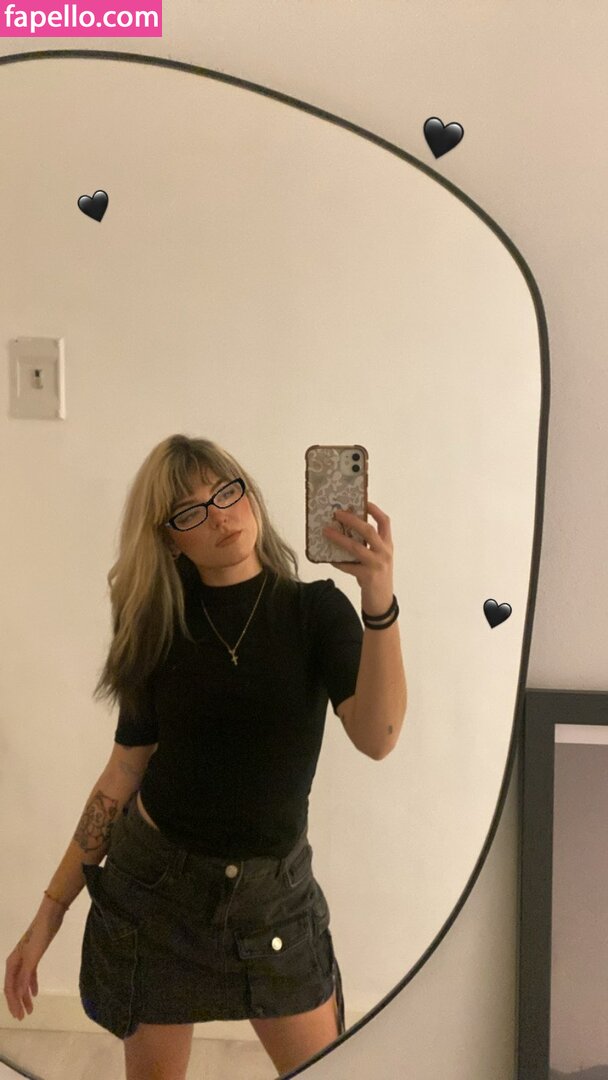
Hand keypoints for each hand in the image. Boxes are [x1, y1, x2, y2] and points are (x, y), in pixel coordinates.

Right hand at [4, 911, 62, 1020]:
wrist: (50, 917)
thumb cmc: (40, 936)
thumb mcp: (33, 957)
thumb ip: (26, 976)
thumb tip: (19, 994)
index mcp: (12, 963)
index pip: (9, 988)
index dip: (13, 1003)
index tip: (19, 1016)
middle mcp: (15, 962)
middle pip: (14, 987)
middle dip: (17, 1003)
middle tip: (23, 1017)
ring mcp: (24, 959)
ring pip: (22, 982)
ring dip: (24, 996)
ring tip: (30, 1009)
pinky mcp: (33, 956)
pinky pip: (29, 975)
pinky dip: (31, 984)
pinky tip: (35, 993)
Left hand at [322, 500, 393, 614]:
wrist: (382, 602)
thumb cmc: (377, 577)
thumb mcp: (377, 558)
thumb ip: (368, 546)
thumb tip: (345, 530)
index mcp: (388, 545)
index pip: (385, 522)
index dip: (375, 510)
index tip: (363, 501)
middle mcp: (384, 553)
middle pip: (369, 531)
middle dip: (352, 520)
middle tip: (338, 513)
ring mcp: (377, 565)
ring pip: (356, 547)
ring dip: (340, 538)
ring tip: (327, 532)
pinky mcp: (368, 577)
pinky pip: (348, 566)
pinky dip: (337, 561)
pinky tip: (328, 558)